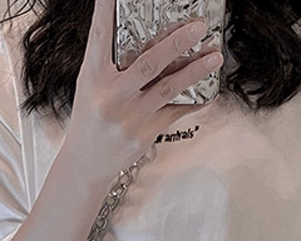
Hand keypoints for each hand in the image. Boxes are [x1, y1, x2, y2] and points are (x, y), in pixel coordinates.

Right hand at [64, 0, 222, 183]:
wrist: (86, 164)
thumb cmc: (90, 121)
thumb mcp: (89, 86)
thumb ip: (110, 63)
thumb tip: (140, 34)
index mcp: (93, 77)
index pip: (100, 36)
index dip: (107, 9)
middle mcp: (111, 96)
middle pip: (148, 62)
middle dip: (177, 42)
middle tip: (197, 27)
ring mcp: (129, 117)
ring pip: (168, 87)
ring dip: (195, 70)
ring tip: (214, 56)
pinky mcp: (144, 134)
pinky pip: (175, 112)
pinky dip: (194, 100)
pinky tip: (209, 90)